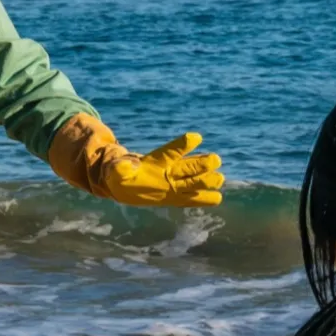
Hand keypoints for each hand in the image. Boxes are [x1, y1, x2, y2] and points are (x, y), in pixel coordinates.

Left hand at [103, 132, 223, 206]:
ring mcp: (175, 184)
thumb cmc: (120, 174)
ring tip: (219, 179)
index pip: (170, 151)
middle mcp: (170, 171)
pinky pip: (192, 198)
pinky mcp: (177, 198)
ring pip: (195, 180)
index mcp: (156, 161)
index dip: (182, 145)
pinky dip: (204, 198)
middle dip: (202, 163)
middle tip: (215, 159)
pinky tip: (216, 198)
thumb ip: (121, 168)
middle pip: (188, 165)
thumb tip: (124, 166)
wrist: (125, 184)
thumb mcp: (117, 171)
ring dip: (207, 179)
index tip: (195, 137)